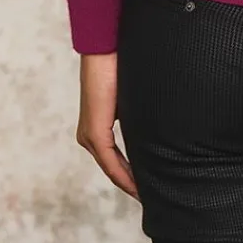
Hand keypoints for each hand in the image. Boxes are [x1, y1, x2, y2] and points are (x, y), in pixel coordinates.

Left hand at [76, 52, 139, 200]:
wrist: (105, 49)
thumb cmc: (120, 65)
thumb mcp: (131, 97)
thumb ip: (137, 114)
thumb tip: (154, 123)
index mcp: (96, 126)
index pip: (114, 157)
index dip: (130, 173)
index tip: (146, 183)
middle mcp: (88, 135)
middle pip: (112, 166)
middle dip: (131, 181)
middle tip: (149, 193)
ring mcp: (89, 135)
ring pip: (110, 167)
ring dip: (128, 181)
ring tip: (145, 193)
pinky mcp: (95, 132)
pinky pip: (109, 161)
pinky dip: (123, 174)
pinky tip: (135, 185)